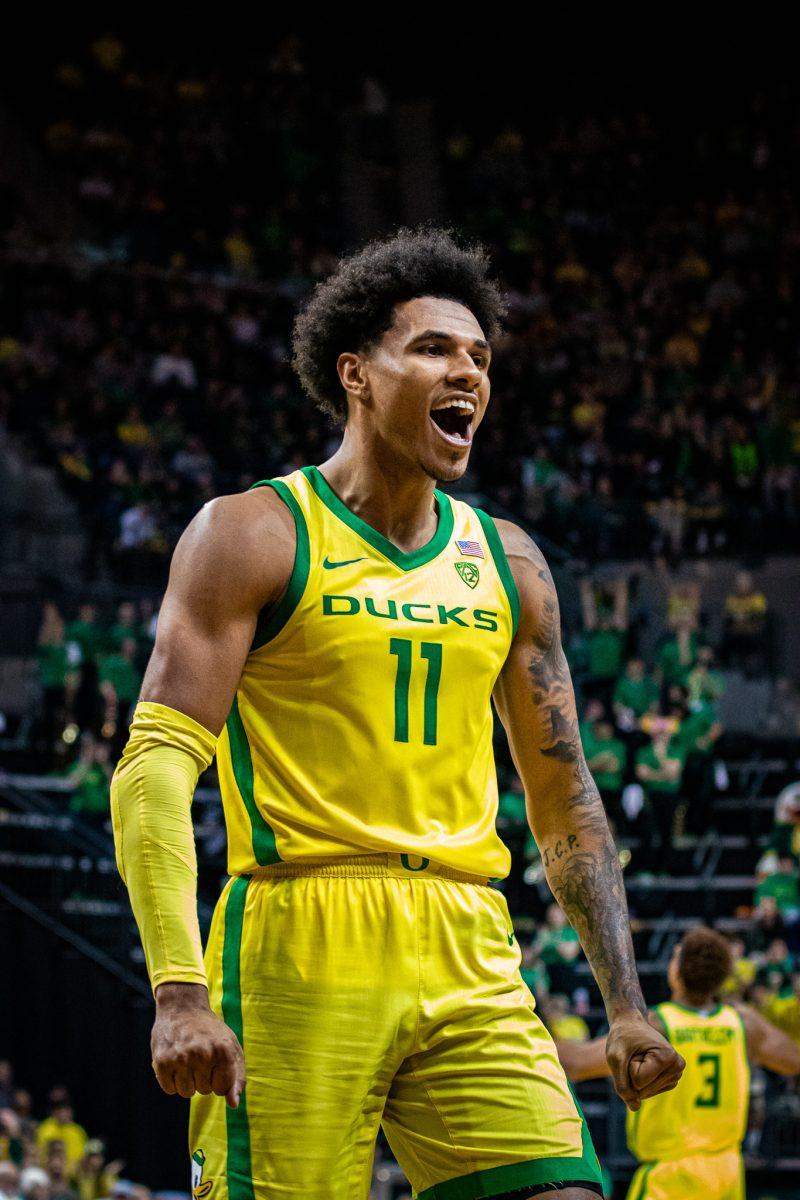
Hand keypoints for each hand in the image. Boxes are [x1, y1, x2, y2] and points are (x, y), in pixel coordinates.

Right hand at [151, 983, 245, 1107]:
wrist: (182, 1006)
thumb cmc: (210, 1031)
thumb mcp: (230, 1047)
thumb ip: (237, 1077)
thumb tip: (234, 1104)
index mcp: (223, 1050)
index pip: (222, 1089)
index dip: (219, 1079)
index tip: (215, 1062)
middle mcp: (202, 1054)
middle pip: (205, 1091)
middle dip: (203, 1077)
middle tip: (199, 1054)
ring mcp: (181, 1057)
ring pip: (186, 1093)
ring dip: (187, 1080)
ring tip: (187, 1058)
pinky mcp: (162, 1061)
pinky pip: (169, 1089)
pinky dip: (172, 1080)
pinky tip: (174, 1060)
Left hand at [605, 1012, 684, 1110]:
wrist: (630, 1024)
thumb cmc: (622, 1037)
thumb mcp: (615, 1059)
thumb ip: (622, 1085)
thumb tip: (634, 1108)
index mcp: (667, 1057)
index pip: (638, 1082)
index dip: (629, 1066)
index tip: (633, 1050)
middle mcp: (677, 1066)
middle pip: (643, 1089)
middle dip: (632, 1074)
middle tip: (635, 1054)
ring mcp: (676, 1074)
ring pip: (646, 1093)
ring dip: (636, 1078)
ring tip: (639, 1058)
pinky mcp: (671, 1079)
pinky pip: (649, 1092)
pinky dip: (642, 1082)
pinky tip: (645, 1065)